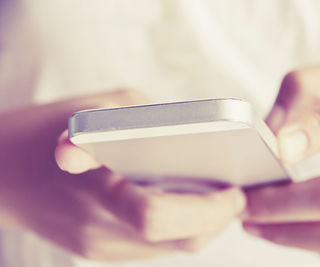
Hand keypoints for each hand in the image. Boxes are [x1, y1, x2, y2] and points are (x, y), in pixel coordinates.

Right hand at [0, 89, 244, 260]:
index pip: (155, 218)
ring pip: (170, 249)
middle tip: (236, 195)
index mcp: (92, 188)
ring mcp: (97, 246)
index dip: (205, 210)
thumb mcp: (98, 107)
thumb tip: (195, 134)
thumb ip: (148, 119)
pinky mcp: (97, 250)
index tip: (235, 192)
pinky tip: (184, 204)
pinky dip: (177, 228)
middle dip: (216, 222)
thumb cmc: (44, 130)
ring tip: (218, 199)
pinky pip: (152, 247)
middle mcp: (97, 228)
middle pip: (176, 242)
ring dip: (201, 226)